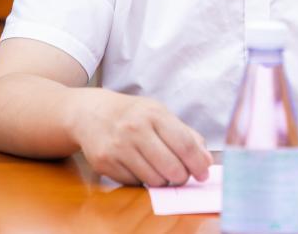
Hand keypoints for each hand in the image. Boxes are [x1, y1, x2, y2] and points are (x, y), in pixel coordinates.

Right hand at [72, 89, 211, 186]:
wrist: (91, 113)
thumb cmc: (133, 115)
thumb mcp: (160, 114)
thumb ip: (186, 135)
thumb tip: (206, 161)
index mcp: (154, 114)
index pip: (185, 145)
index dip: (198, 163)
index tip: (203, 173)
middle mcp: (135, 129)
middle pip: (172, 168)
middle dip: (181, 176)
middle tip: (180, 174)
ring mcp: (118, 147)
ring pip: (154, 180)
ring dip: (162, 180)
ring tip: (158, 168)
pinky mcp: (105, 163)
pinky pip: (135, 184)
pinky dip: (141, 180)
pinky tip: (137, 166)